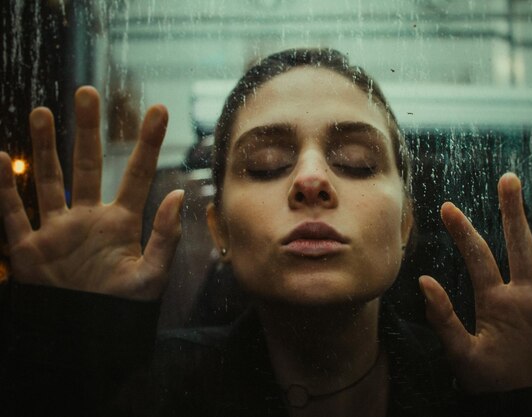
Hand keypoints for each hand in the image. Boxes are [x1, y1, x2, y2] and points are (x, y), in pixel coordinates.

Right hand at [0, 87, 182, 299]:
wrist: (87, 336)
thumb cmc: (123, 310)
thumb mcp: (152, 275)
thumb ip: (166, 237)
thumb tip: (180, 195)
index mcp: (122, 222)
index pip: (137, 173)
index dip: (148, 142)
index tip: (160, 110)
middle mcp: (88, 217)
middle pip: (86, 164)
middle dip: (86, 130)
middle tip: (88, 93)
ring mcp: (57, 230)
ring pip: (48, 179)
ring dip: (44, 146)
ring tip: (41, 111)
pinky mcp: (29, 248)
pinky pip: (12, 213)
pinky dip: (4, 188)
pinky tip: (1, 157)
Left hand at [419, 172, 531, 391]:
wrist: (527, 405)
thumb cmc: (492, 383)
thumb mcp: (462, 352)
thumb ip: (444, 318)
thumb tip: (423, 280)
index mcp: (495, 301)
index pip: (478, 257)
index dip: (463, 232)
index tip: (447, 207)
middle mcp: (525, 296)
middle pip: (519, 246)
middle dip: (514, 213)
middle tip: (509, 179)